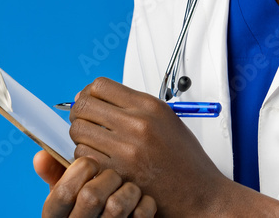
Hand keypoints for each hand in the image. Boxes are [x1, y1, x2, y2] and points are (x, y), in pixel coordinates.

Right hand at [34, 150, 156, 217]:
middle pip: (91, 196)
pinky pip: (141, 214)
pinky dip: (145, 202)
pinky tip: (140, 200)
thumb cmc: (89, 209)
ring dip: (128, 189)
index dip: (80, 170)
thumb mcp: (66, 198)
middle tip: (113, 174)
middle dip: (108, 177)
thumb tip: (41, 156)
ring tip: (128, 187)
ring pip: (117, 205)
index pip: (63, 192)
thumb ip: (55, 176)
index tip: (92, 162)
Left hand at [68, 78, 231, 216]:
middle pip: (84, 105)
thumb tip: (98, 97)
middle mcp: (137, 125)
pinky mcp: (118, 173)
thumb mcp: (166, 119)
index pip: (100, 86)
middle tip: (85, 120)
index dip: (89, 92)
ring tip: (94, 142)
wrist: (199, 193)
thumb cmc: (185, 159)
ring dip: (81, 136)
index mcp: (149, 107)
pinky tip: (100, 159)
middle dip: (79, 112)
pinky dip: (86, 157)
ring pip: (78, 131)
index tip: (89, 100)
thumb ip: (134, 106)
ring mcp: (126, 150)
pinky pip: (83, 157)